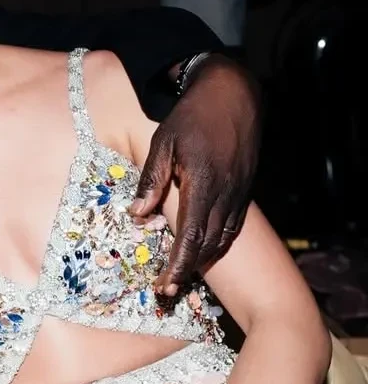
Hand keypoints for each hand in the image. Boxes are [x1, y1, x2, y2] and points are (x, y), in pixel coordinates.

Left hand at [131, 56, 260, 291]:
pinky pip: (233, 225)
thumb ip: (151, 180)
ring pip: (223, 238)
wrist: (234, 94)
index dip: (178, 264)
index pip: (190, 236)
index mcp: (202, 184)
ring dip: (204, 260)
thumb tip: (137, 215)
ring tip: (184, 275)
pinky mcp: (245, 189)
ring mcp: (239, 193)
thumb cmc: (192, 116)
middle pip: (208, 244)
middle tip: (169, 289)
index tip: (166, 285)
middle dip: (188, 270)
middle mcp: (225, 194)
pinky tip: (205, 249)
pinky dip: (219, 243)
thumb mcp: (164, 143)